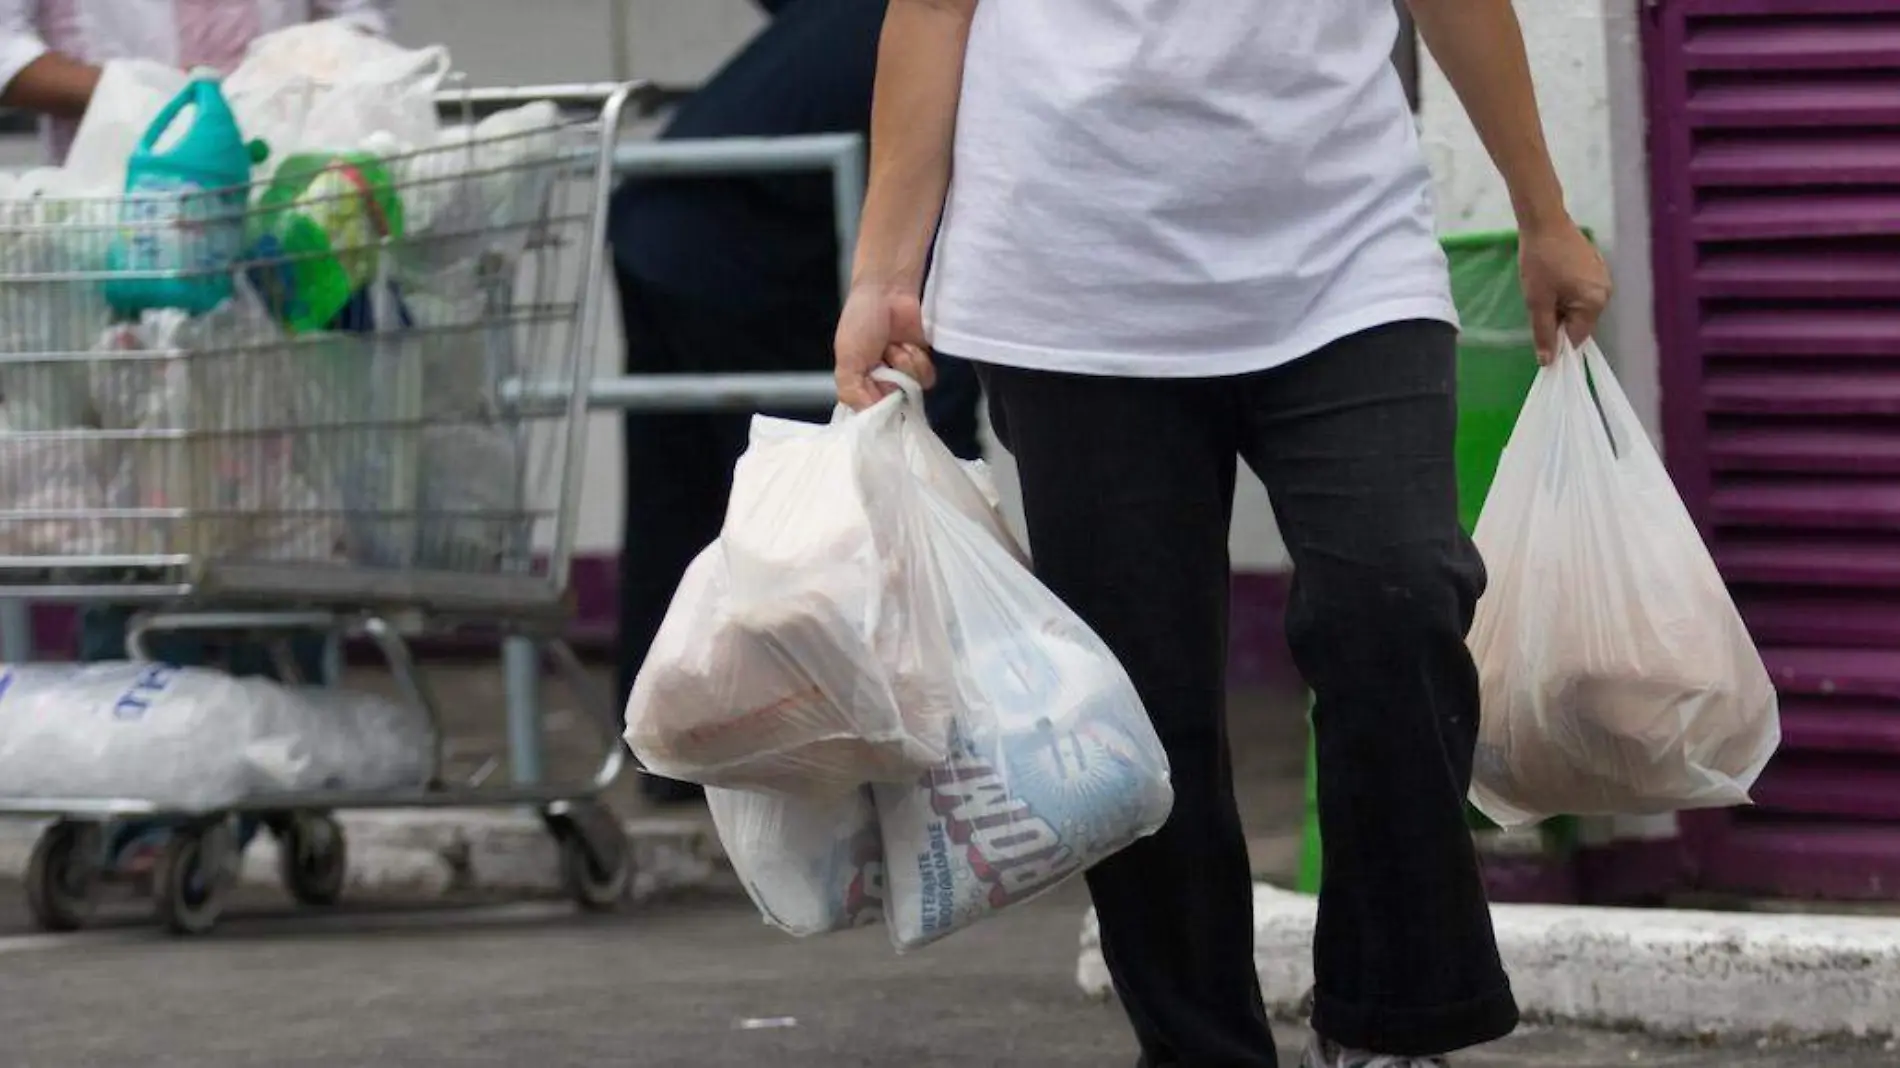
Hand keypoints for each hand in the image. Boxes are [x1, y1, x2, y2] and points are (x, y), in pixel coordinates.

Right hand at [834, 285, 936, 409]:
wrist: (888, 292)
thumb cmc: (861, 320)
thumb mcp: (846, 360)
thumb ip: (851, 392)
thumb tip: (870, 415)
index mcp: (858, 384)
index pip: (869, 413)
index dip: (874, 405)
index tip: (874, 389)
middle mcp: (881, 382)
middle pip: (893, 404)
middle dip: (888, 380)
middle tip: (880, 358)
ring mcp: (903, 374)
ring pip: (911, 390)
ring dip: (902, 363)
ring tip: (892, 344)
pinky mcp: (922, 363)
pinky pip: (926, 378)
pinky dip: (917, 359)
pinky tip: (906, 342)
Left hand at [1519, 218, 1612, 363]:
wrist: (1544, 221)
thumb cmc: (1540, 261)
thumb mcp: (1537, 301)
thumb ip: (1544, 332)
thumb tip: (1548, 362)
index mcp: (1595, 302)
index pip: (1577, 337)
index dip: (1558, 340)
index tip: (1540, 330)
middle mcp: (1605, 292)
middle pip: (1580, 321)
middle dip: (1559, 319)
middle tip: (1540, 301)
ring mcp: (1603, 277)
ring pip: (1579, 306)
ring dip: (1560, 304)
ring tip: (1545, 287)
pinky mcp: (1596, 266)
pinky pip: (1581, 290)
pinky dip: (1565, 290)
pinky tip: (1552, 277)